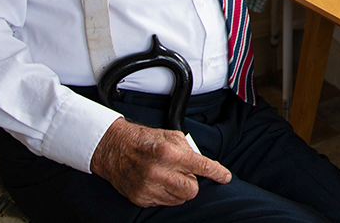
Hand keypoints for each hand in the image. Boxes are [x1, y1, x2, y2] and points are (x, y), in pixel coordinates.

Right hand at [91, 118, 231, 206]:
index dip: (217, 173)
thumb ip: (189, 150)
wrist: (114, 148)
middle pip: (192, 189)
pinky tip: (158, 182)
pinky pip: (164, 202)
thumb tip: (203, 164)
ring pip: (179, 199)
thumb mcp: (171, 136)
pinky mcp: (141, 198)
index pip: (202, 167)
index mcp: (169, 153)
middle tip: (184, 173)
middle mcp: (159, 172)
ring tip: (169, 176)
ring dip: (179, 189)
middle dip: (192, 182)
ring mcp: (149, 187)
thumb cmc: (143, 140)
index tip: (225, 177)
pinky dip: (166, 194)